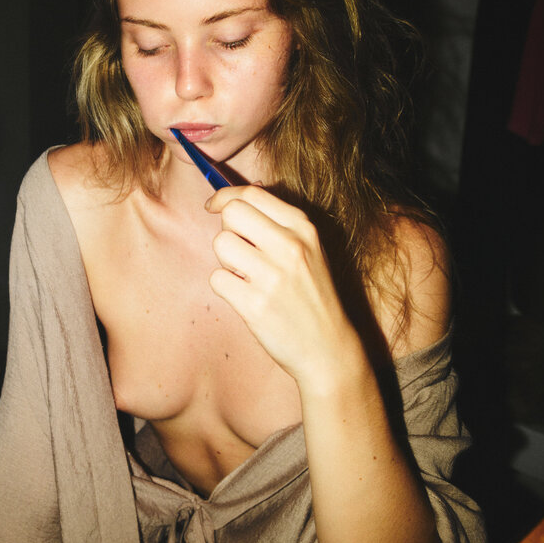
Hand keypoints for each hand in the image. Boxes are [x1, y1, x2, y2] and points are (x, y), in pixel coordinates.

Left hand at [205, 184, 358, 390]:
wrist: (327, 348)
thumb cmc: (311, 295)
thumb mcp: (309, 249)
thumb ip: (277, 223)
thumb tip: (233, 199)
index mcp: (303, 228)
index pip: (251, 194)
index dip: (225, 197)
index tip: (215, 207)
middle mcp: (290, 246)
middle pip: (231, 213)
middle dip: (228, 230)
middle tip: (242, 252)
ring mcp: (272, 276)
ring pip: (220, 244)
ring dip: (226, 261)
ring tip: (248, 277)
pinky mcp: (254, 304)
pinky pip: (217, 278)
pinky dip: (226, 288)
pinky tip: (247, 297)